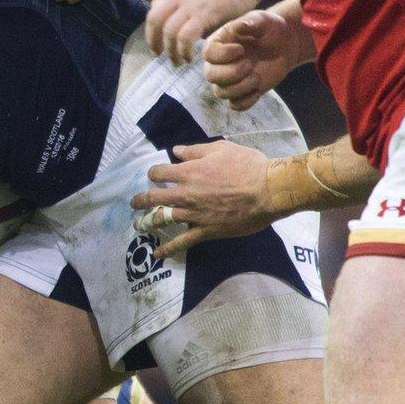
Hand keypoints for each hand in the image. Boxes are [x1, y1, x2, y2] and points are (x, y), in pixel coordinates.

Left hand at [130, 140, 277, 256]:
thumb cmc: (248, 166)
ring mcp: (194, 214)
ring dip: (147, 222)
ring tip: (138, 225)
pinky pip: (183, 242)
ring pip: (163, 219)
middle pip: (154, 197)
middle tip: (135, 202)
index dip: (154, 173)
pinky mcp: (206, 230)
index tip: (155, 175)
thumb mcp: (220, 149)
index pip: (159, 172)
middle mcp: (186, 194)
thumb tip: (177, 151)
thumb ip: (195, 151)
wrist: (269, 191)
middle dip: (141, 199)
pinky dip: (168, 249)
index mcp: (188, 172)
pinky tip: (158, 254)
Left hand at [146, 0, 262, 63]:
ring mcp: (189, 3)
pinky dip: (183, 50)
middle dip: (153, 40)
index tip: (158, 37)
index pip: (155, 7)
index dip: (154, 26)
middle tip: (159, 53)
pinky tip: (189, 57)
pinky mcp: (204, 14)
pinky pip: (185, 37)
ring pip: (168, 31)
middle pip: (154, 20)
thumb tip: (187, 12)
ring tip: (177, 61)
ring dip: (170, 50)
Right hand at [201, 8, 308, 108]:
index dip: (223, 54)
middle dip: (231, 73)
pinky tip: (259, 88)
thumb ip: (250, 22)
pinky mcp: (241, 92)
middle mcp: (218, 63)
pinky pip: (235, 105)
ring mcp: (228, 80)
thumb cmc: (270, 29)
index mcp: (218, 43)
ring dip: (240, 87)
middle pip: (211, 76)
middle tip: (250, 64)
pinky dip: (247, 100)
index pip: (208, 54)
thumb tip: (237, 27)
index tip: (241, 49)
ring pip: (221, 93)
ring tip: (257, 76)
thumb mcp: (263, 20)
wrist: (284, 45)